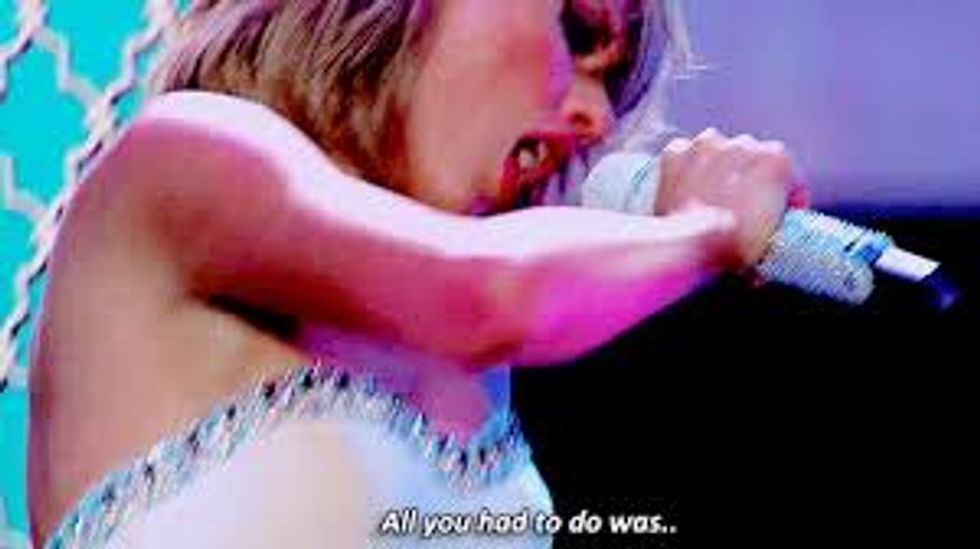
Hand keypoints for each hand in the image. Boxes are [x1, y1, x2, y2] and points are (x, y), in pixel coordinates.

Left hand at [655, 128, 809, 268]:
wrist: (689, 245)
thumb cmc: (735, 245)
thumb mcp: (773, 237)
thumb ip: (777, 220)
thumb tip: (767, 231)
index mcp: (776, 159)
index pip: (788, 176)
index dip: (784, 200)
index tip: (776, 215)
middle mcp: (743, 143)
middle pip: (752, 160)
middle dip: (749, 180)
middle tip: (740, 208)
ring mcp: (707, 144)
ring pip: (718, 152)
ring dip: (718, 169)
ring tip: (712, 198)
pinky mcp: (677, 152)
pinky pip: (687, 156)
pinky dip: (688, 170)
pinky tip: (689, 191)